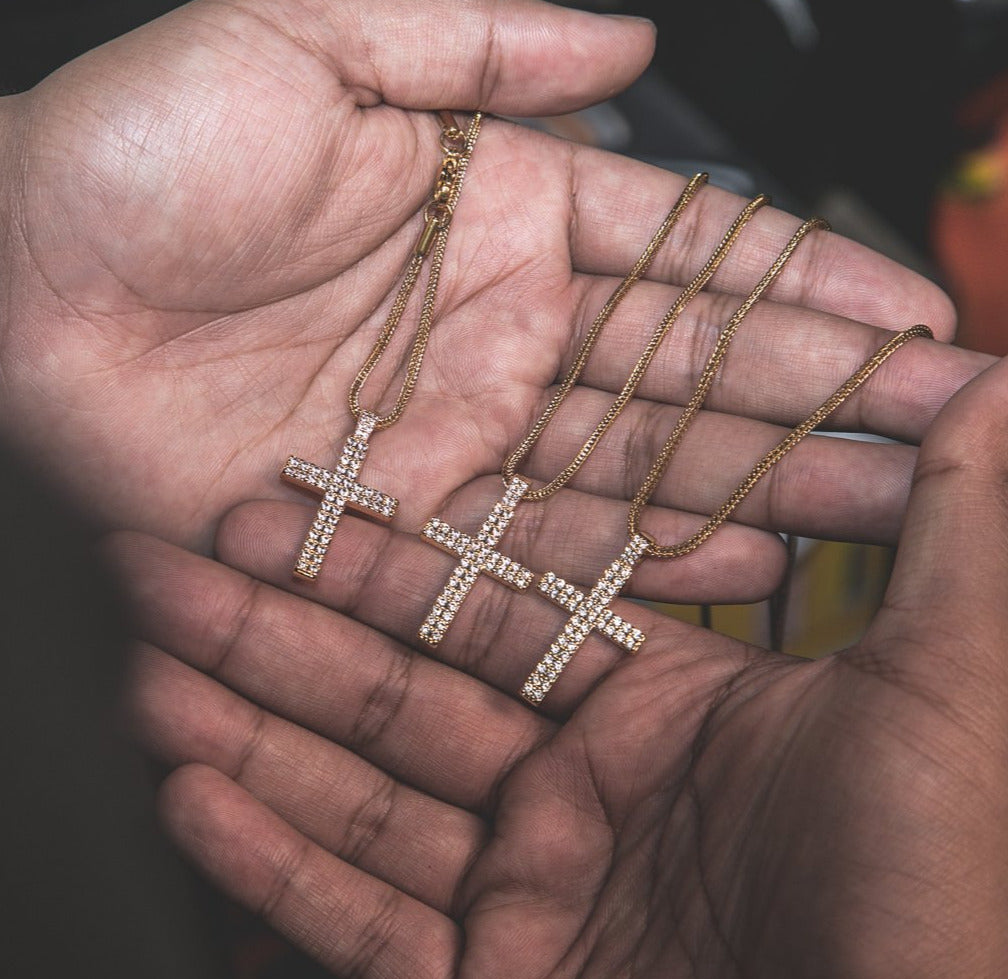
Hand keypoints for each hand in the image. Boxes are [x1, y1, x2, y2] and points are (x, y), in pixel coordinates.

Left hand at [0, 0, 979, 602]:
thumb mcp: (310, 40)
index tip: (906, 311)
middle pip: (690, 378)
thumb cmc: (130, 156)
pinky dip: (638, 562)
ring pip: (638, 473)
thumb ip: (478, 39)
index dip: (800, 283)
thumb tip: (629, 41)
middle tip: (935, 434)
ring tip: (873, 514)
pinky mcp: (405, 522)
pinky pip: (541, 549)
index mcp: (498, 215)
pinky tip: (732, 571)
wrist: (13, 287)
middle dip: (817, 405)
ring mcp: (462, 438)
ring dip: (757, 493)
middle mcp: (499, 335)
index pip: (687, 256)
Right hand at [114, 350, 1007, 978]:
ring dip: (253, 732)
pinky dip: (278, 865)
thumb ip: (955, 526)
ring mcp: (533, 898)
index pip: (490, 608)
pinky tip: (190, 794)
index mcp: (661, 711)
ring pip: (363, 795)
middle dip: (278, 635)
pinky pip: (365, 923)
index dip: (385, 560)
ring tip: (148, 672)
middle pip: (401, 693)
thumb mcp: (954, 678)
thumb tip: (986, 380)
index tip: (285, 510)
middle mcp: (585, 792)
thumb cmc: (951, 890)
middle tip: (164, 575)